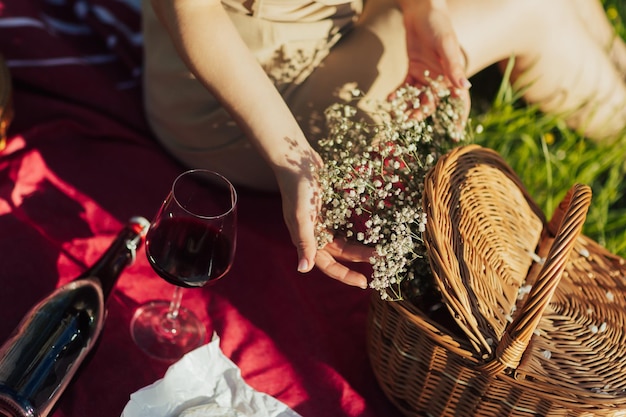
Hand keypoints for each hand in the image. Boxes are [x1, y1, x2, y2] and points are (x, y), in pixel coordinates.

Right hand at [274, 147, 372, 288]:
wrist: (295, 159)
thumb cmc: (297, 188)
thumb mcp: (301, 216)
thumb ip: (305, 242)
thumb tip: (303, 270)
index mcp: (306, 239)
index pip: (328, 265)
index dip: (345, 275)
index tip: (364, 282)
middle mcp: (315, 233)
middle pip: (340, 253)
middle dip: (359, 259)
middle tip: (382, 261)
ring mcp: (322, 221)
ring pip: (345, 240)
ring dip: (361, 246)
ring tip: (380, 249)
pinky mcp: (329, 209)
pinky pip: (346, 224)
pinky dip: (358, 228)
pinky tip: (373, 230)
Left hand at [395, 0, 470, 119]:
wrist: (421, 9)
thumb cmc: (438, 24)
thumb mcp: (446, 45)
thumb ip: (453, 66)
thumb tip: (463, 87)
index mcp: (452, 74)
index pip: (459, 100)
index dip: (458, 117)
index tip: (455, 133)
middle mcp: (440, 78)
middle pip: (433, 103)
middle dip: (422, 114)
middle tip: (410, 121)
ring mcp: (425, 75)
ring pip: (417, 98)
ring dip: (408, 107)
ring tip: (397, 114)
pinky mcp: (412, 70)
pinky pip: (406, 87)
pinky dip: (398, 95)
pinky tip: (389, 100)